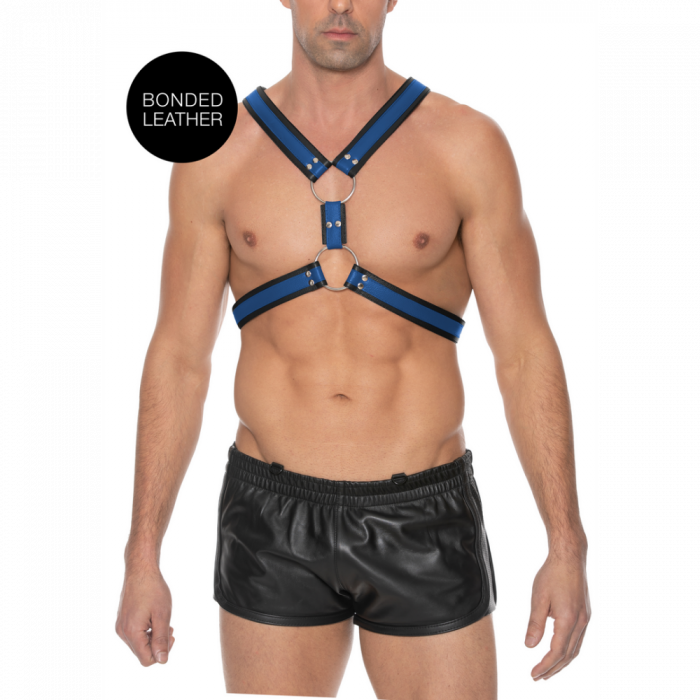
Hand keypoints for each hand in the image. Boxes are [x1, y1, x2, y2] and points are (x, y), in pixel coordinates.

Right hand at [116, 566, 174, 665]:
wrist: (141, 570)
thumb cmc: (152, 589)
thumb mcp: (162, 615)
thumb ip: (161, 639)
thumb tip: (162, 660)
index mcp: (131, 632)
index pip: (146, 659)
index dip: (161, 652)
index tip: (170, 636)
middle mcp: (122, 632)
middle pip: (142, 653)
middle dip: (157, 644)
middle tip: (169, 628)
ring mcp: (121, 626)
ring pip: (139, 644)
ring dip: (152, 637)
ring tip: (162, 621)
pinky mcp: (123, 620)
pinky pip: (135, 634)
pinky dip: (146, 631)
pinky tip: (154, 619)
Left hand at [525, 553, 590, 680]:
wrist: (569, 557)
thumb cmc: (552, 574)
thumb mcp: (539, 598)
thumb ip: (535, 624)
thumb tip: (529, 646)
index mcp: (568, 620)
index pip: (556, 651)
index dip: (545, 665)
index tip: (533, 674)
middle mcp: (581, 622)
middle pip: (568, 655)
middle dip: (553, 668)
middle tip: (539, 677)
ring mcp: (585, 618)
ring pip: (575, 648)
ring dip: (562, 661)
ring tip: (549, 670)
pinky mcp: (585, 613)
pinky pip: (578, 639)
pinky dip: (569, 650)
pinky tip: (560, 650)